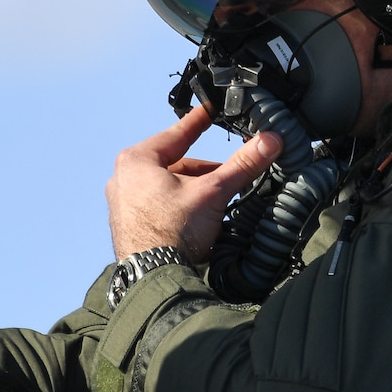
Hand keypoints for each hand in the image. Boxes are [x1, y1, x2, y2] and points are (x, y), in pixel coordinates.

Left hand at [107, 105, 281, 261]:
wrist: (153, 280)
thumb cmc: (172, 233)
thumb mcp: (213, 192)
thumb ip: (242, 165)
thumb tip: (269, 141)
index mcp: (137, 161)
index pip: (176, 134)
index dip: (198, 122)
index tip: (208, 111)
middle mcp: (123, 179)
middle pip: (174, 164)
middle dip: (203, 171)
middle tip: (227, 175)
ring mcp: (122, 204)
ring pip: (167, 186)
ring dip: (193, 190)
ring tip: (216, 202)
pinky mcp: (128, 226)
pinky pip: (158, 206)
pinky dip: (179, 207)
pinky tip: (197, 220)